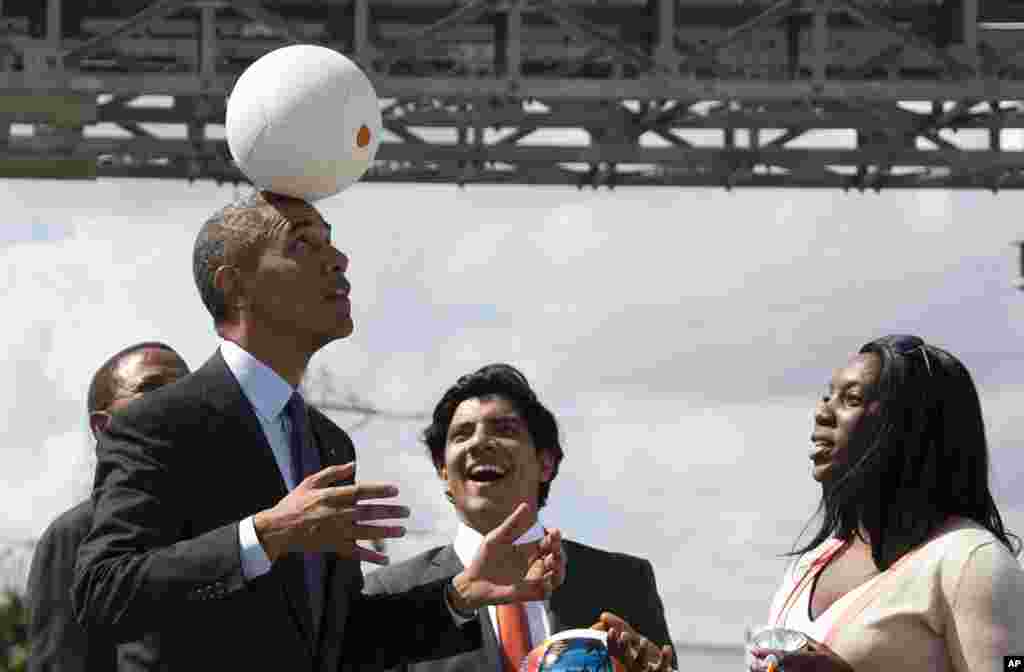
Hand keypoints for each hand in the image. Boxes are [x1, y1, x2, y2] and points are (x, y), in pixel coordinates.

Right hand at [253, 462, 408, 563]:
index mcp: (331, 496)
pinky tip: (385, 559)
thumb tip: (353, 464)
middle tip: (407, 512)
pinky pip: (355, 553)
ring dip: (386, 532)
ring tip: (402, 530)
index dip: (379, 490)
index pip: (361, 491)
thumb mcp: (310, 482)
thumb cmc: (294, 503)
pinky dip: (371, 557)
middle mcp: (336, 514)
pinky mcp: (333, 546)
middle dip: (390, 512)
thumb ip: (333, 473)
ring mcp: (336, 532)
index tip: (395, 490)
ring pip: (366, 532)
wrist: (278, 530)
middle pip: (368, 512)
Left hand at [450, 503, 563, 610]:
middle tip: (554, 545)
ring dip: (559, 569)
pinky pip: (545, 593)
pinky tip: (545, 582)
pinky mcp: (528, 594)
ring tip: (554, 560)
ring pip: (556, 576)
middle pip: (556, 558)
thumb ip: (512, 524)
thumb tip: (526, 505)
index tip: (553, 531)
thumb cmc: (484, 559)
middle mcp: (534, 564)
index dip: (554, 537)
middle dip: (559, 550)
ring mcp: (533, 580)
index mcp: (529, 550)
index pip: (549, 542)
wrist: (472, 582)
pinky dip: (548, 587)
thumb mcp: (497, 538)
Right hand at [592, 612, 673, 671]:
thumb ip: (620, 627)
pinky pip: (663, 666)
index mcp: (623, 660)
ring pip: (642, 664)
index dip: (611, 642)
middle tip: (623, 635)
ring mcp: (646, 671)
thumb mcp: (634, 640)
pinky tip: (666, 647)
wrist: (662, 669)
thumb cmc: (645, 656)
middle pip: (626, 660)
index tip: (610, 630)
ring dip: (642, 652)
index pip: (614, 652)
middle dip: (624, 648)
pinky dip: (665, 657)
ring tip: (643, 640)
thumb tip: (603, 616)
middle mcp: (632, 667)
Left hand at [749, 635, 852, 671]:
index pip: (780, 656)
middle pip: (774, 670)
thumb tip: (789, 630)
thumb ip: (805, 639)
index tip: (752, 649)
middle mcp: (801, 670)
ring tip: (754, 668)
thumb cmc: (833, 662)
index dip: (764, 653)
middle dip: (759, 666)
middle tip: (750, 661)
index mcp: (806, 659)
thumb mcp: (820, 647)